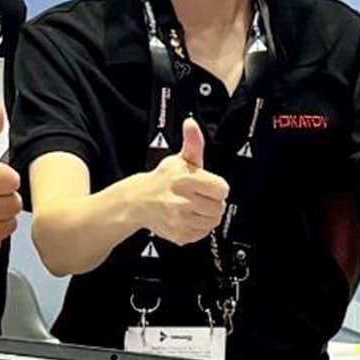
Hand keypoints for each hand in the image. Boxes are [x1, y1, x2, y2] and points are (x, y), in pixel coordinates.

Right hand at [139, 118, 229, 246]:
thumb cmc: (162, 180)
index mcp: (184, 180)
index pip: (221, 189)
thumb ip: (192, 142)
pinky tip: (189, 217)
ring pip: (213, 222)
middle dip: (213, 202)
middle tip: (201, 197)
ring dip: (207, 215)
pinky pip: (203, 234)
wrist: (138, 202)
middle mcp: (181, 202)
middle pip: (219, 207)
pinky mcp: (179, 235)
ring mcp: (180, 221)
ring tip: (195, 207)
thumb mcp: (179, 159)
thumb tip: (191, 123)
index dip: (217, 187)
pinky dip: (199, 227)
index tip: (208, 185)